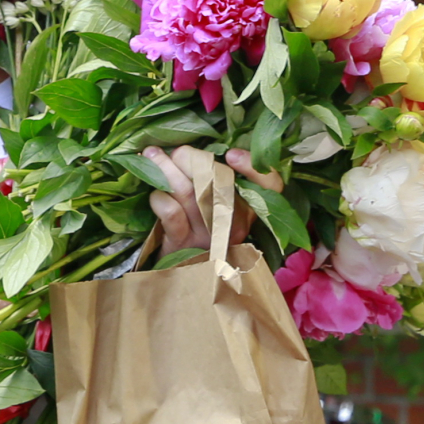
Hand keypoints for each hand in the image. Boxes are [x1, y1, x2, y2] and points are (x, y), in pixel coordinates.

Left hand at [145, 145, 285, 258]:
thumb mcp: (212, 206)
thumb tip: (188, 149)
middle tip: (173, 151)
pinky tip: (155, 194)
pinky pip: (171, 213)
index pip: (270, 187)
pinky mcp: (182, 245)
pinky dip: (159, 197)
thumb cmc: (195, 229)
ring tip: (152, 155)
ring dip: (166, 169)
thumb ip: (211, 179)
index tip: (232, 153)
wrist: (177, 274)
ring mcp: (207, 235)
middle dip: (190, 158)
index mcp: (247, 210)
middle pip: (219, 181)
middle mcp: (232, 224)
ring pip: (189, 192)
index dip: (255, 168)